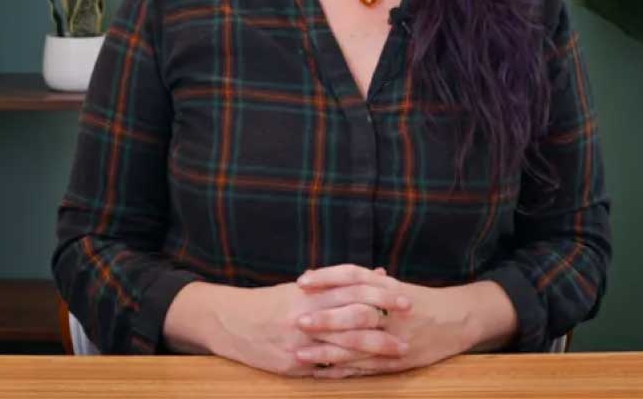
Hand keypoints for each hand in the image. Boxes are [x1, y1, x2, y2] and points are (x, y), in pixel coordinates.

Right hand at [209, 273, 411, 377]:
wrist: (231, 322)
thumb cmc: (272, 302)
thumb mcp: (305, 286)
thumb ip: (341, 281)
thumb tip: (378, 273)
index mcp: (311, 292)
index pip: (354, 289)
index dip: (381, 293)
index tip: (405, 297)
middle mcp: (308, 314)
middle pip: (355, 315)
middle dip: (385, 319)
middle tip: (411, 321)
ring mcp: (301, 341)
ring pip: (346, 345)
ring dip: (376, 348)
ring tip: (400, 350)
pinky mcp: (293, 365)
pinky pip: (327, 367)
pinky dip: (351, 367)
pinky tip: (372, 369)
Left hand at [292, 264, 474, 378]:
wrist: (456, 320)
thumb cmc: (419, 301)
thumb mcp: (395, 286)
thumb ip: (365, 283)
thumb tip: (330, 280)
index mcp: (388, 286)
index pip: (354, 275)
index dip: (327, 277)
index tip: (302, 281)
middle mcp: (390, 309)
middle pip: (354, 311)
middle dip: (325, 318)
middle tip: (298, 320)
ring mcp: (394, 337)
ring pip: (358, 344)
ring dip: (327, 350)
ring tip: (300, 354)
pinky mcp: (398, 360)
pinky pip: (366, 367)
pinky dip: (342, 371)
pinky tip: (321, 373)